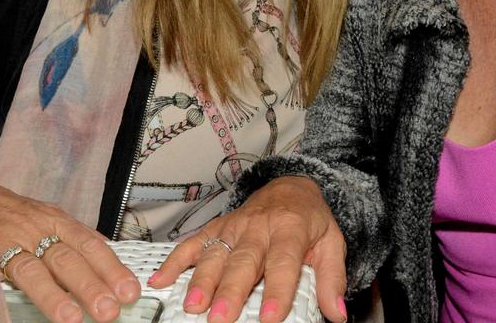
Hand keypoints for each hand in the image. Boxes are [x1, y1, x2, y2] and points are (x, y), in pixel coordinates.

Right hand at [0, 174, 139, 322]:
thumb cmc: (3, 212)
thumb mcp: (42, 216)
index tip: (129, 291)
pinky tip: (5, 321)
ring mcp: (0, 244)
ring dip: (52, 297)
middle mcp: (30, 230)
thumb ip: (70, 238)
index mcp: (52, 220)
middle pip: (65, 259)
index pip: (89, 245)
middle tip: (109, 311)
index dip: (111, 269)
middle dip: (90, 287)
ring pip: (31, 271)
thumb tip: (107, 259)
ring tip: (71, 320)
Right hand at [148, 176, 346, 322]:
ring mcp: (235, 226)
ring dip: (202, 280)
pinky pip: (193, 242)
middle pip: (244, 261)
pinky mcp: (217, 227)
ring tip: (193, 306)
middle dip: (231, 291)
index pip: (284, 262)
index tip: (271, 317)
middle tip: (221, 318)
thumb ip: (331, 278)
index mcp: (291, 229)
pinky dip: (175, 260)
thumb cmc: (311, 220)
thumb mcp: (331, 243)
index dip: (278, 290)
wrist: (292, 185)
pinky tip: (160, 280)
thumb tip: (335, 312)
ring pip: (216, 253)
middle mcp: (260, 227)